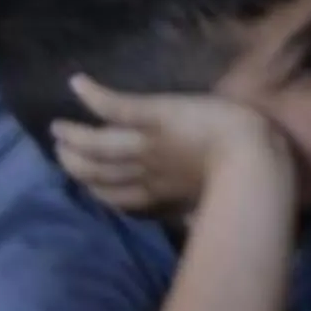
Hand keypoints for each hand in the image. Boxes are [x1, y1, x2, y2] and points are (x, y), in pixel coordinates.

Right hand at [52, 75, 290, 214]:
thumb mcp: (215, 203)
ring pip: (98, 144)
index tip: (84, 182)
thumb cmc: (244, 179)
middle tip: (59, 151)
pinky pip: (116, 107)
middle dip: (76, 163)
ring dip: (75, 136)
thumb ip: (196, 214)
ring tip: (57, 127)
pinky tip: (77, 83)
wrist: (253, 158)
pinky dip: (94, 96)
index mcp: (160, 193)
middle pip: (98, 172)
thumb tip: (191, 228)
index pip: (118, 196)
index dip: (97, 189)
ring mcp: (148, 142)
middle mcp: (145, 170)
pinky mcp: (155, 115)